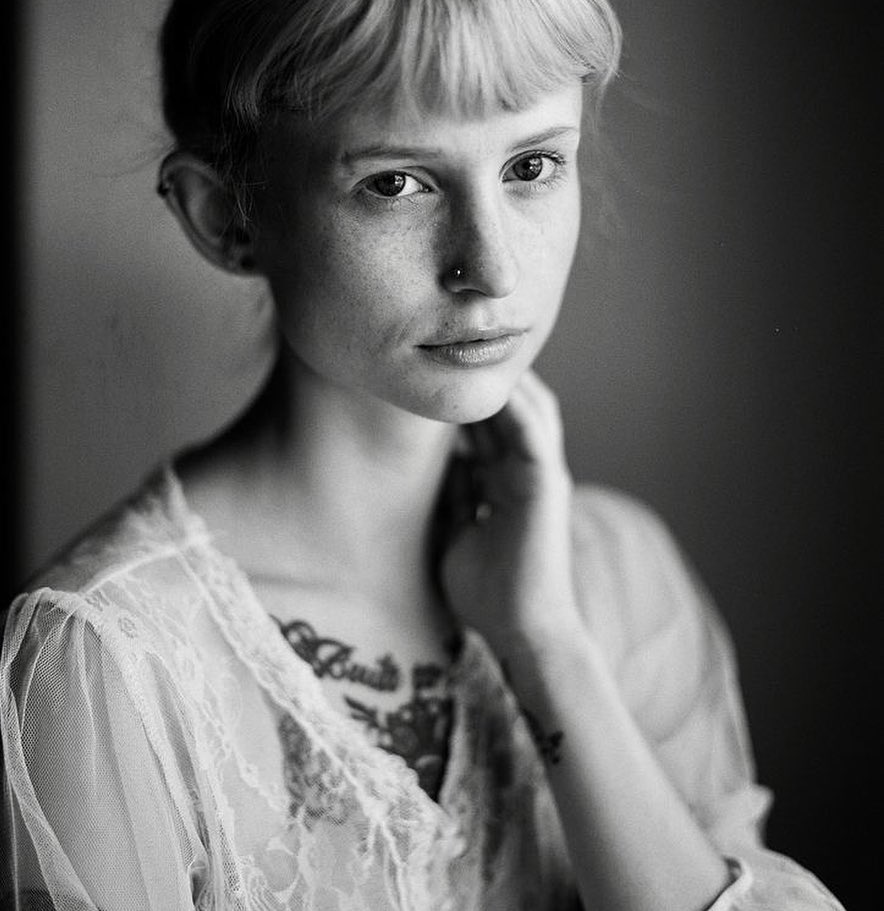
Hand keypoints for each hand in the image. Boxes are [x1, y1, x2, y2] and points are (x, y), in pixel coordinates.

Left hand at [438, 371, 585, 654]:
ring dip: (506, 381)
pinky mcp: (545, 484)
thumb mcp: (458, 532)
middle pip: (507, 408)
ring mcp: (537, 474)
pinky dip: (518, 406)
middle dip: (484, 379)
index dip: (463, 397)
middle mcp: (523, 471)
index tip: (433, 370)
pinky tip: (497, 384)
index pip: (485, 425)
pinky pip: (535, 433)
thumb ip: (454, 497)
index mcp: (503, 481)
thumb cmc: (489, 593)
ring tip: (475, 350)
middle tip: (453, 345)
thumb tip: (438, 467)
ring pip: (529, 409)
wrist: (521, 633)